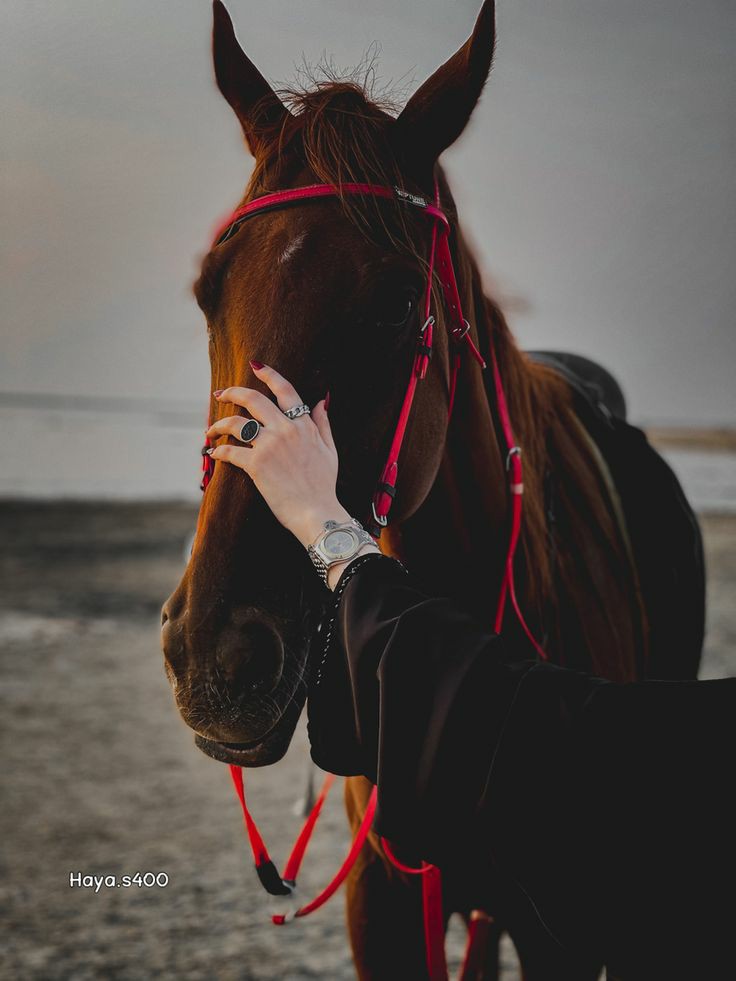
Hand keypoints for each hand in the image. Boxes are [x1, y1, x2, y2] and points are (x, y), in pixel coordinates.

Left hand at [205, 363, 351, 546]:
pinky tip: (214, 452)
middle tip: (220, 393)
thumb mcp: (329, 449)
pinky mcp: (256, 465)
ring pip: (236, 423)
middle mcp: (285, 430)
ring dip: (219, 424)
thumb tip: (320, 401)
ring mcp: (269, 446)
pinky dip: (218, 449)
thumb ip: (322, 423)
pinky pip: (229, 450)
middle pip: (253, 399)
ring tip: (211, 429)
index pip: (285, 390)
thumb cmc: (323, 485)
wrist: (316, 512)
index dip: (269, 374)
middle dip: (232, 392)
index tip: (255, 366)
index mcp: (303, 425)